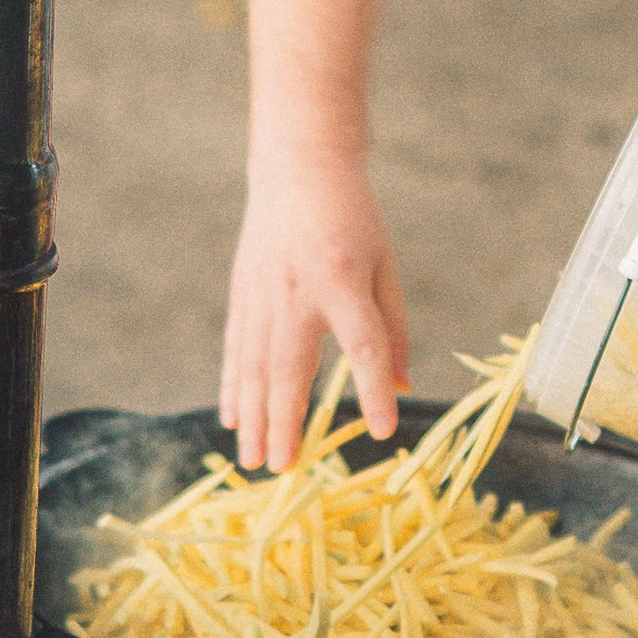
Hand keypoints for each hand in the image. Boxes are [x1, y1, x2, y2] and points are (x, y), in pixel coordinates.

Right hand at [220, 157, 411, 474]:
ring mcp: (262, 293)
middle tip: (283, 470)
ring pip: (253, 365)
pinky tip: (233, 417)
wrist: (298, 167)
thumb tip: (404, 386)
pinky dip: (233, 386)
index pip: (362, 344)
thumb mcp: (384, 264)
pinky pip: (235, 348)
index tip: (382, 431)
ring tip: (253, 458)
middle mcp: (297, 291)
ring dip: (254, 416)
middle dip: (285, 422)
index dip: (372, 389)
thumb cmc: (353, 217)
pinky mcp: (242, 292)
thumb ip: (393, 327)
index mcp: (343, 280)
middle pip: (290, 368)